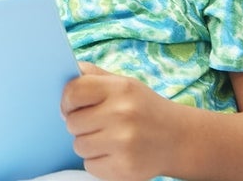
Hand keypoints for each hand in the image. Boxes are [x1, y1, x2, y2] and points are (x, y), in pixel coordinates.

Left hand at [61, 63, 176, 180]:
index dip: (66, 100)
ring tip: (106, 138)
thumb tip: (63, 74)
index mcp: (119, 88)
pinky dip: (97, 161)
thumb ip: (92, 75)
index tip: (71, 106)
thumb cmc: (142, 107)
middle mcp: (122, 114)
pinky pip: (90, 165)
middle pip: (72, 122)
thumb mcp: (122, 82)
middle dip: (78, 123)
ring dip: (87, 143)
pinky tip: (113, 153)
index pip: (73, 92)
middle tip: (95, 123)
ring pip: (79, 145)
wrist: (180, 138)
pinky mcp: (126, 169)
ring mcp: (124, 143)